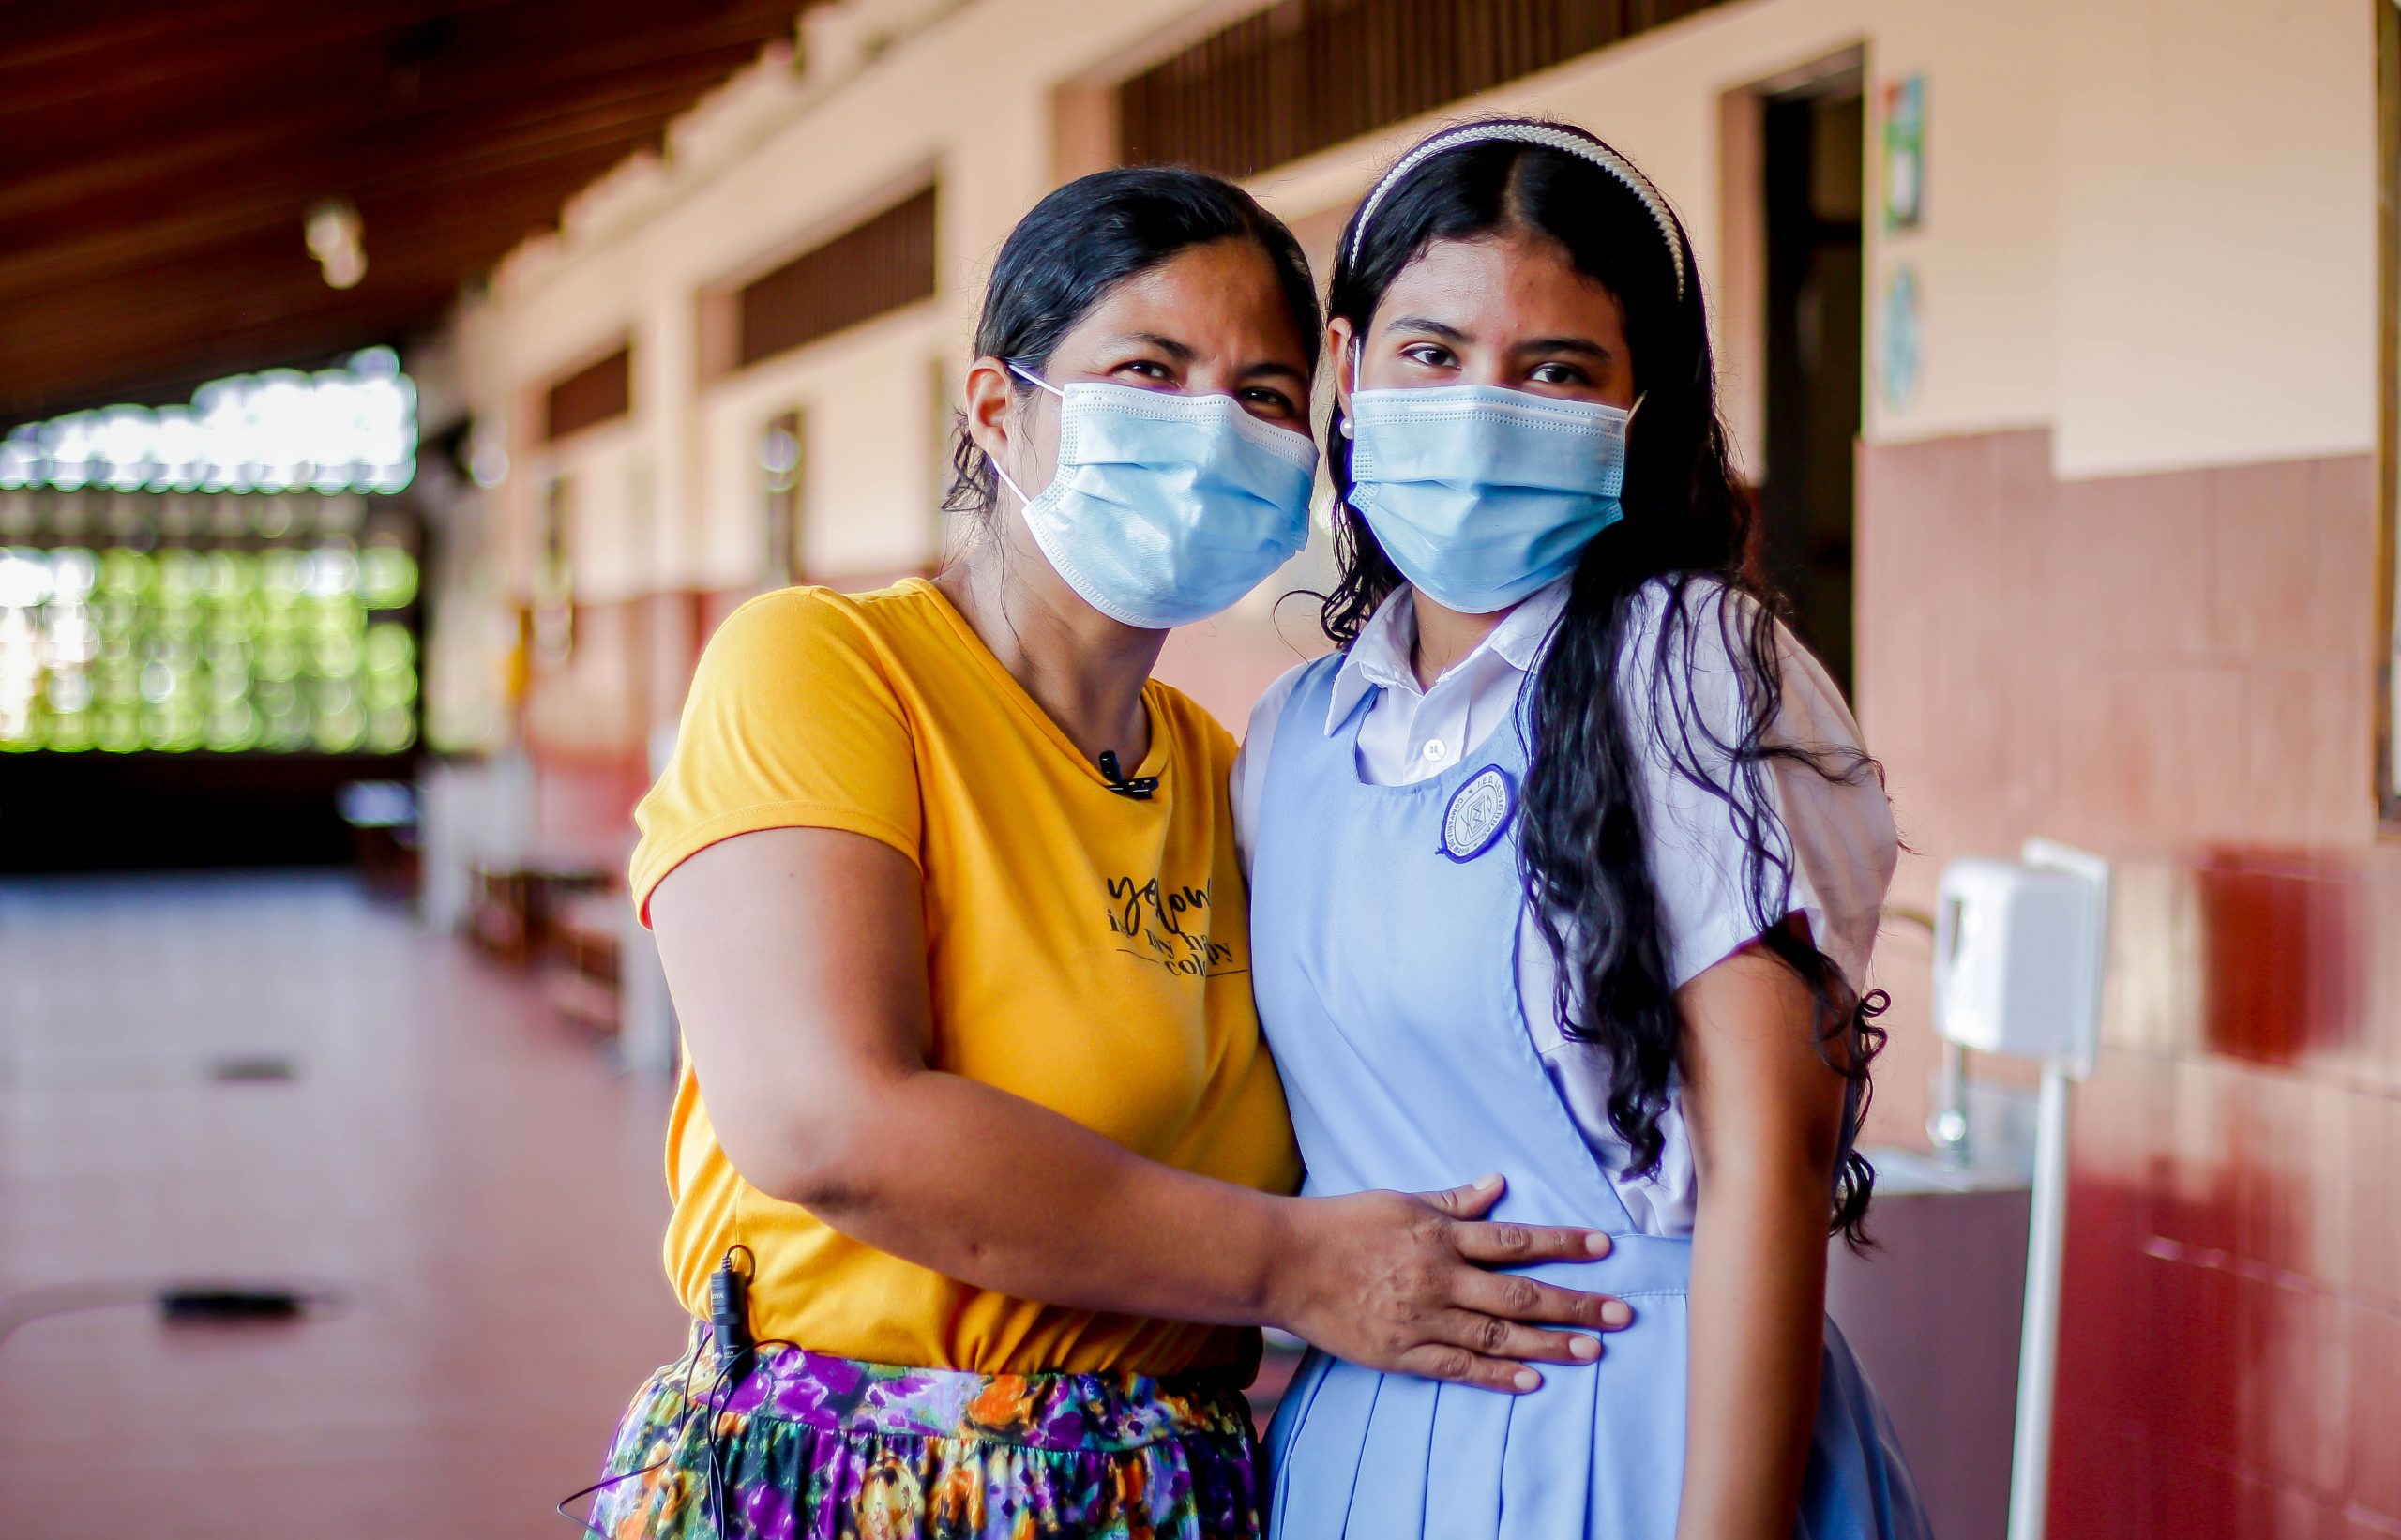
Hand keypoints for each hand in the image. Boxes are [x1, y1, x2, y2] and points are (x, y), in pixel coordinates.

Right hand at [1265, 1173, 1633, 1392]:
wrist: (1285, 1262)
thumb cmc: (1340, 1225)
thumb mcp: (1399, 1201)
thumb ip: (1452, 1201)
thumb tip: (1497, 1185)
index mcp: (1441, 1235)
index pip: (1515, 1240)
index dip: (1562, 1243)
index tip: (1603, 1247)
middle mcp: (1440, 1277)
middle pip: (1521, 1293)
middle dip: (1575, 1303)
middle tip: (1620, 1313)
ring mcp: (1423, 1318)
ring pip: (1499, 1335)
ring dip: (1550, 1343)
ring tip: (1592, 1350)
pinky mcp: (1402, 1352)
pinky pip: (1459, 1366)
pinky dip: (1497, 1374)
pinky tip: (1532, 1380)